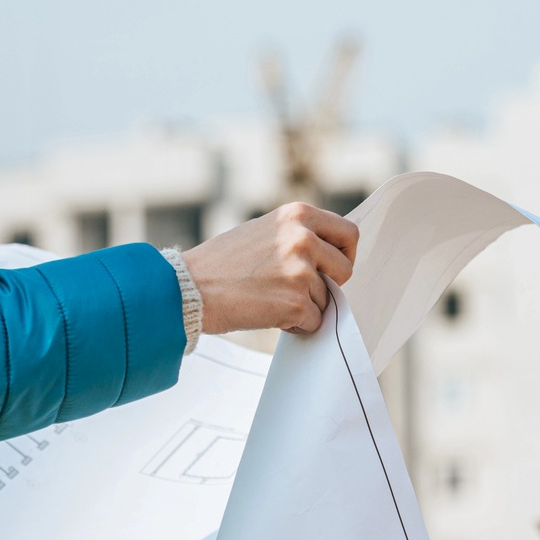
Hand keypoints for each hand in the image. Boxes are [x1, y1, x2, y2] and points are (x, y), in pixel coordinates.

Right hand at [181, 202, 359, 334]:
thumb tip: (329, 254)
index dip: (344, 254)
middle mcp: (303, 238)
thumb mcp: (264, 230)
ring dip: (304, 305)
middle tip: (303, 290)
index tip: (334, 266)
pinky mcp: (296, 302)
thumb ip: (297, 235)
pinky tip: (268, 313)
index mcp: (297, 215)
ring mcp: (301, 271)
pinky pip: (314, 321)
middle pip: (345, 269)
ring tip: (270, 298)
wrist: (190, 288)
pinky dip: (296, 324)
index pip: (348, 233)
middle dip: (330, 284)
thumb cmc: (222, 262)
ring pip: (326, 299)